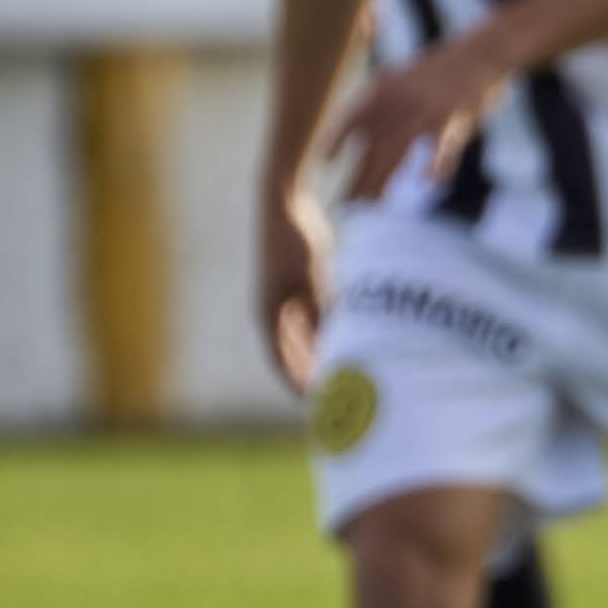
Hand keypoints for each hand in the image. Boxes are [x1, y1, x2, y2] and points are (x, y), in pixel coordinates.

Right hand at [257, 185, 331, 393]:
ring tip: (337, 376)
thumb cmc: (298, 240)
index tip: (317, 403)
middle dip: (307, 376)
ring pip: (296, 340)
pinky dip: (317, 337)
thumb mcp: (315, 278)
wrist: (284, 204)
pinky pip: (303, 322)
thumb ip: (323, 311)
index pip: (281, 362)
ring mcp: (278, 299)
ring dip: (313, 359)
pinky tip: (338, 343)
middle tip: (332, 397)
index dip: (298, 384)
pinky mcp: (289, 287)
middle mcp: (270, 311)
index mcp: (269, 314)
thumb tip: (335, 344)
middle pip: (288, 356)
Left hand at [323, 35, 503, 206]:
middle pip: (373, 145)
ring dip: (384, 178)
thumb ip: (382, 106)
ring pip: (399, 150)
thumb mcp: (403, 79)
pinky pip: (441, 145)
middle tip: (343, 205)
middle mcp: (400, 99)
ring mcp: (426, 109)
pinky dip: (435, 163)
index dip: (336, 138)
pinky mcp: (453, 117)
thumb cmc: (441, 71)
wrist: (481, 52)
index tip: (323, 162)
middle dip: (358, 176)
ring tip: (372, 205)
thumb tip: (361, 137)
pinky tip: (427, 181)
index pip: (353, 117)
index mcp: (384, 88)